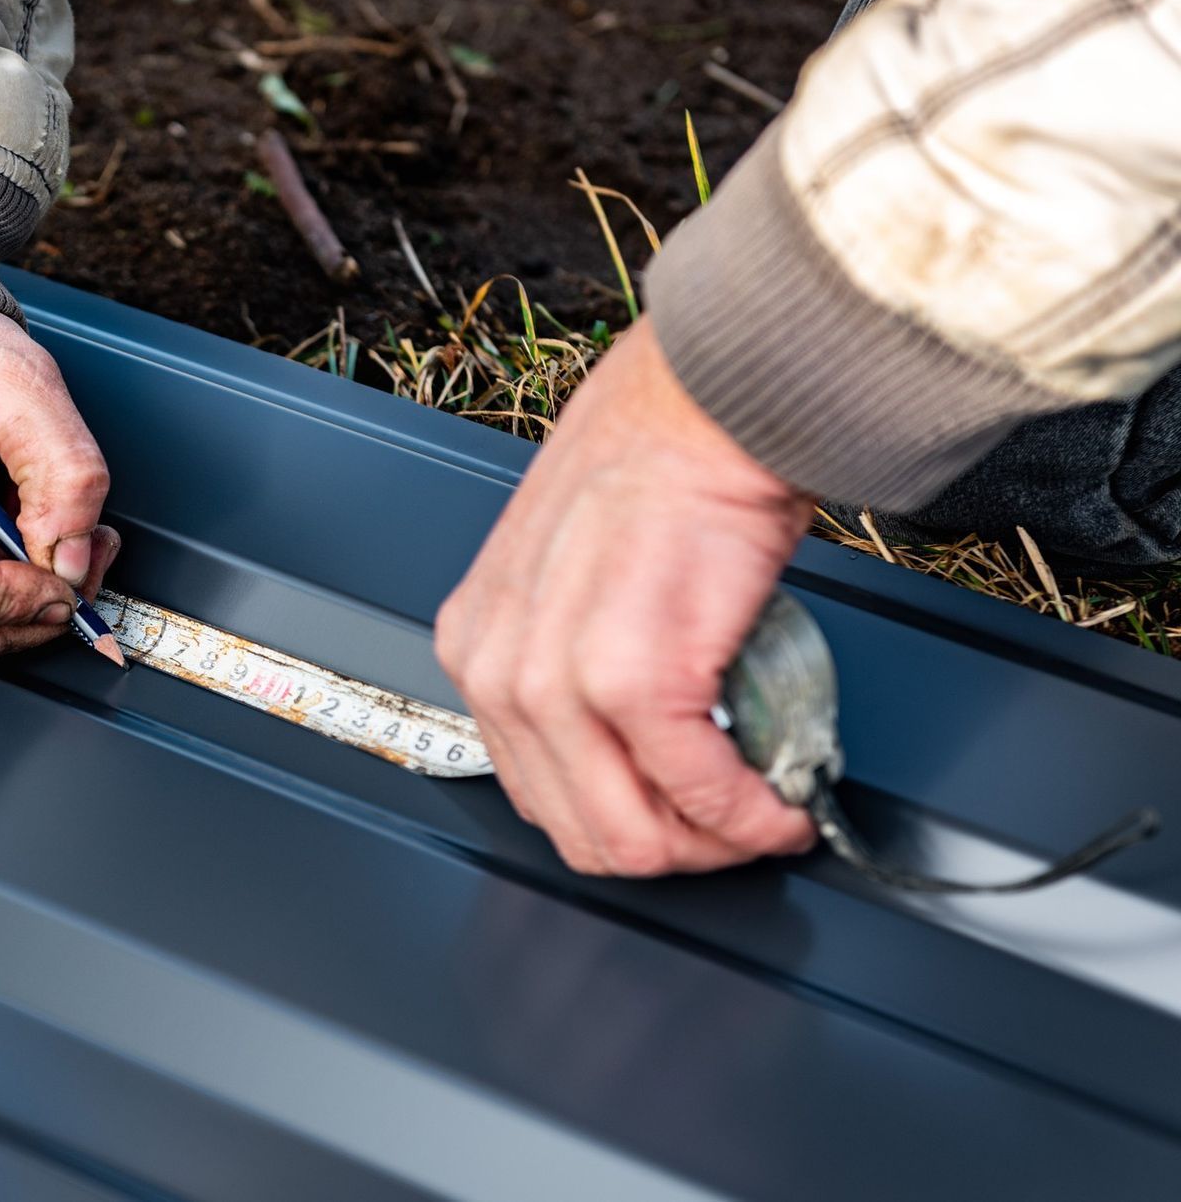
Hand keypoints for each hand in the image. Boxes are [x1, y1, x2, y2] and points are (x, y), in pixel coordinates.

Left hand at [434, 317, 817, 876]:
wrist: (707, 406)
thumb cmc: (654, 467)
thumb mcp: (563, 575)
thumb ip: (569, 660)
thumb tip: (629, 747)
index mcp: (476, 646)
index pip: (533, 792)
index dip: (619, 821)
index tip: (677, 814)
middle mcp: (499, 670)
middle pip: (580, 832)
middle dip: (672, 849)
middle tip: (733, 828)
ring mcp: (560, 682)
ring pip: (634, 836)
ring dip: (713, 844)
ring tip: (761, 818)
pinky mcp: (637, 681)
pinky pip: (701, 793)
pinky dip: (752, 817)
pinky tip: (780, 806)